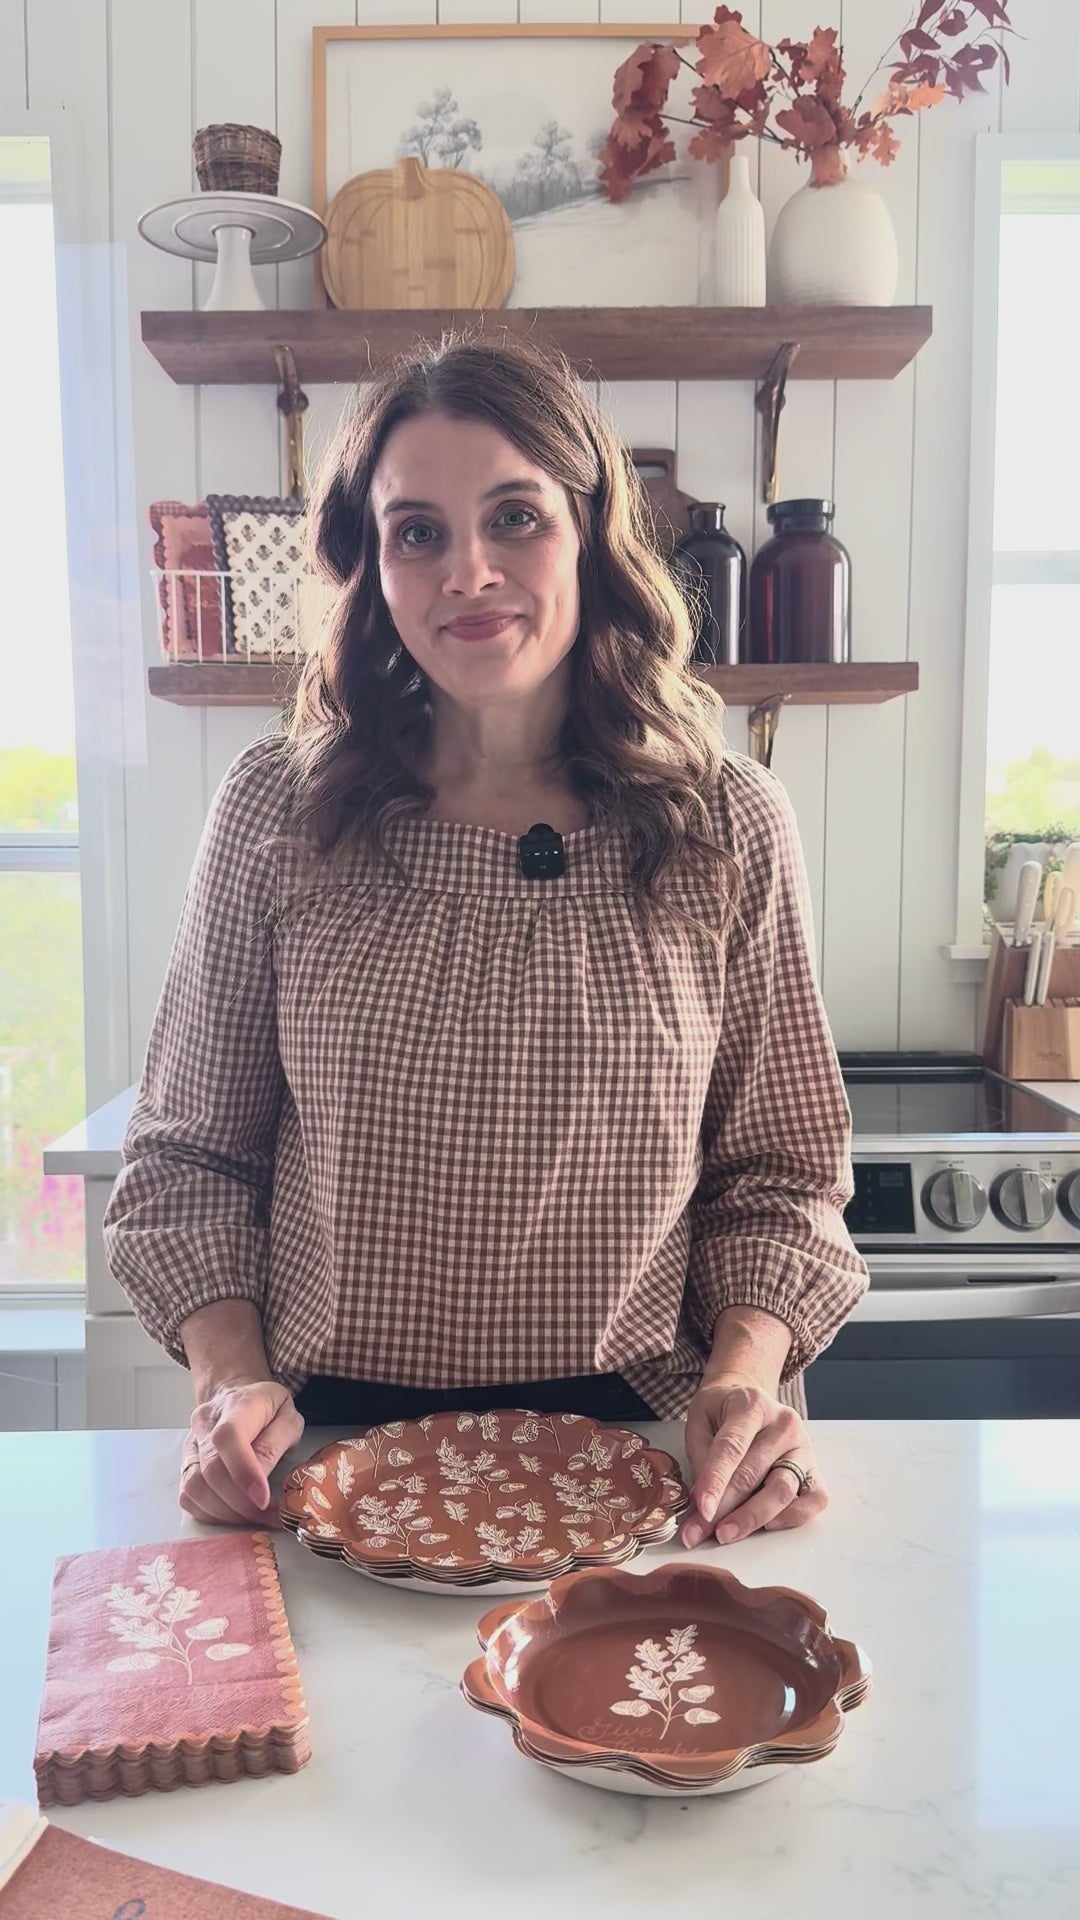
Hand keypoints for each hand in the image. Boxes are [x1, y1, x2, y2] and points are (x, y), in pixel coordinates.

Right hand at [179, 1379, 304, 1525]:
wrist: (237, 1396)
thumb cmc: (269, 1410)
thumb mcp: (288, 1418)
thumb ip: (275, 1445)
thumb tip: (259, 1482)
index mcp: (237, 1405)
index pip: (228, 1437)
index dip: (243, 1472)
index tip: (263, 1500)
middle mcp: (205, 1423)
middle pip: (210, 1470)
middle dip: (241, 1503)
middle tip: (270, 1516)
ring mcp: (190, 1444)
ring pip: (195, 1487)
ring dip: (227, 1512)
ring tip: (255, 1517)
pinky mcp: (185, 1463)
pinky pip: (189, 1496)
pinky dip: (212, 1513)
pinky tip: (235, 1514)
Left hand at [681, 1375, 826, 1547]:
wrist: (749, 1397)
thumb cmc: (722, 1411)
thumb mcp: (700, 1419)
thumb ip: (701, 1457)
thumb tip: (703, 1504)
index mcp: (752, 1405)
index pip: (731, 1448)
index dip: (715, 1481)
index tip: (702, 1511)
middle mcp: (784, 1425)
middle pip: (754, 1474)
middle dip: (724, 1509)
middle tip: (698, 1532)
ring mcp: (803, 1447)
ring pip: (782, 1490)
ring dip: (751, 1518)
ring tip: (725, 1533)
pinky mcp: (814, 1469)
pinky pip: (814, 1499)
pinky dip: (792, 1517)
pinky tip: (767, 1525)